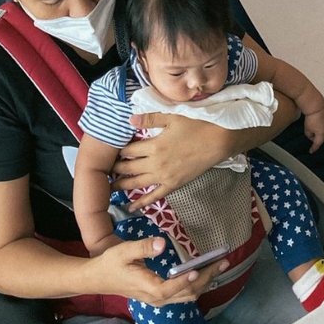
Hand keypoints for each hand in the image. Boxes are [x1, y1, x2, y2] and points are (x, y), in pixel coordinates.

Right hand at [94, 237, 226, 304]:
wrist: (97, 279)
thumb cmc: (110, 264)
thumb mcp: (123, 252)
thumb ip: (143, 247)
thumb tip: (162, 243)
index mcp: (149, 288)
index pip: (174, 287)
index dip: (187, 279)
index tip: (199, 268)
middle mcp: (157, 298)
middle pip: (187, 293)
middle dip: (207, 278)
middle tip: (223, 261)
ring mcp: (158, 299)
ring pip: (187, 296)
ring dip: (204, 282)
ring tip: (218, 266)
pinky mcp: (158, 296)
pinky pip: (182, 294)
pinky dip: (195, 284)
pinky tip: (202, 272)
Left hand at [113, 113, 233, 206]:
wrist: (219, 141)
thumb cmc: (196, 124)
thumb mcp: (172, 116)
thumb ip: (150, 119)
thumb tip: (129, 119)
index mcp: (154, 145)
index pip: (128, 150)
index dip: (118, 151)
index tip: (109, 152)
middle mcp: (155, 164)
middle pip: (129, 168)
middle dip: (115, 169)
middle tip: (103, 171)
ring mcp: (164, 177)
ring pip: (137, 183)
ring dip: (122, 185)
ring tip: (109, 188)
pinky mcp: (174, 185)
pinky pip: (154, 196)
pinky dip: (141, 202)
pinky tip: (131, 206)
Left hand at [303, 105, 323, 152]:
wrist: (315, 106)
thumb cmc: (312, 116)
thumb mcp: (307, 129)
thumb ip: (309, 135)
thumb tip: (311, 135)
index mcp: (322, 135)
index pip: (317, 145)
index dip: (313, 148)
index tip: (311, 151)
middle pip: (322, 138)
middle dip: (316, 137)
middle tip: (311, 132)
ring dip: (320, 131)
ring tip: (314, 125)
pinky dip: (323, 126)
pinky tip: (318, 121)